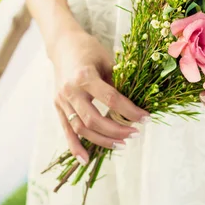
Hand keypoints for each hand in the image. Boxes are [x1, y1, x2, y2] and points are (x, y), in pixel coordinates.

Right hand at [51, 28, 149, 164]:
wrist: (63, 44)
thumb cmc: (89, 50)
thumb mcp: (107, 60)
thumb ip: (118, 81)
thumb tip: (138, 102)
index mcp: (84, 76)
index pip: (111, 99)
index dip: (130, 111)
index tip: (146, 119)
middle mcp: (71, 90)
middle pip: (94, 119)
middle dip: (117, 130)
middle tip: (135, 134)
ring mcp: (61, 100)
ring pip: (81, 128)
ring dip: (102, 140)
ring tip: (121, 144)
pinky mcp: (57, 106)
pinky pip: (66, 130)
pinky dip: (75, 147)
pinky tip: (86, 160)